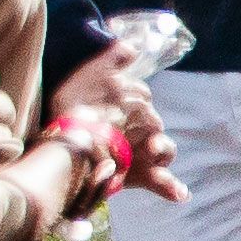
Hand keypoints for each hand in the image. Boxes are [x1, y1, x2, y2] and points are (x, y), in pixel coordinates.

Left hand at [45, 44, 175, 200]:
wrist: (60, 141)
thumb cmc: (75, 107)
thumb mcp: (89, 79)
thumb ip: (112, 61)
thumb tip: (131, 45)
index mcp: (129, 110)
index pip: (145, 104)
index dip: (141, 104)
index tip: (135, 102)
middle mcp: (136, 131)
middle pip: (155, 129)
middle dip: (153, 132)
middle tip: (146, 137)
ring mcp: (138, 154)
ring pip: (162, 153)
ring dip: (162, 152)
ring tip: (154, 152)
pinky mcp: (136, 176)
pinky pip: (160, 181)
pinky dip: (171, 187)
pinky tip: (180, 194)